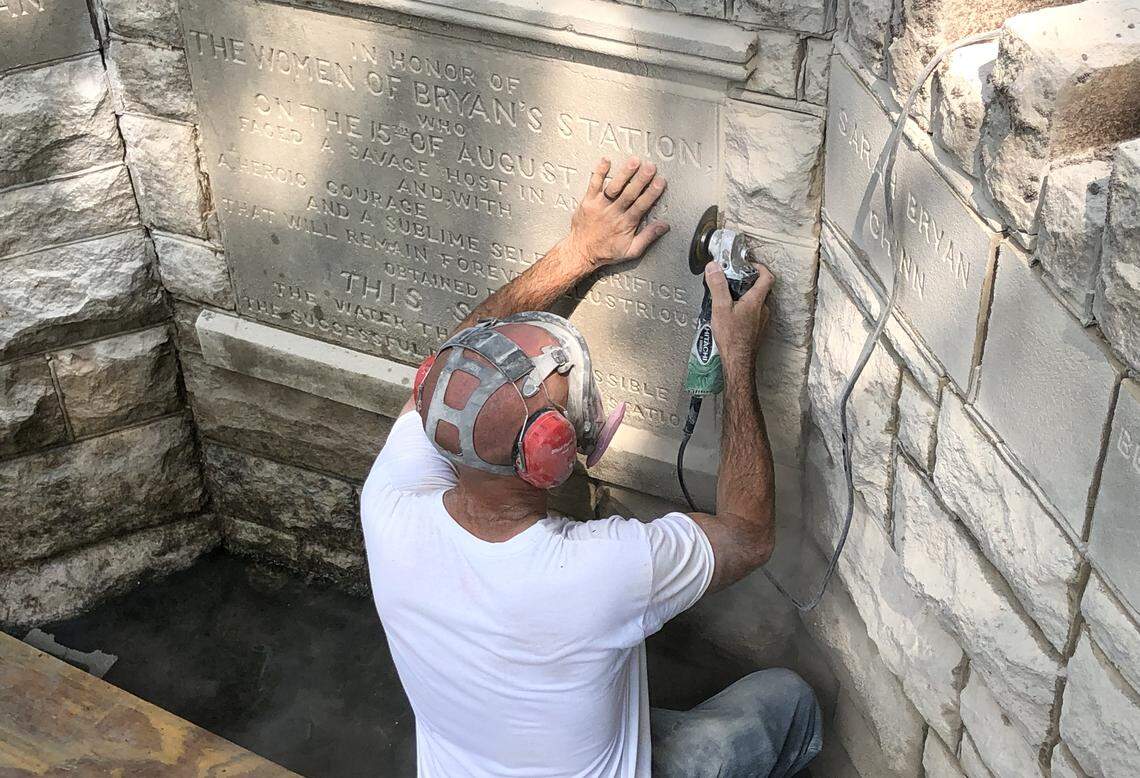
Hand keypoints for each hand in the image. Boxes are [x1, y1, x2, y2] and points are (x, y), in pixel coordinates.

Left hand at [567, 157, 669, 268]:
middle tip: (651, 167)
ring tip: (634, 161)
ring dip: (624, 174)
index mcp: (626, 224)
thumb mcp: (631, 251)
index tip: (660, 182)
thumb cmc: (606, 252)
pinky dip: (599, 172)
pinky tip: (606, 160)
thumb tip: (664, 226)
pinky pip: (594, 184)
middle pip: (630, 194)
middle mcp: (613, 213)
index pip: (642, 205)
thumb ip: (648, 237)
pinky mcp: (588, 201)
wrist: (580, 252)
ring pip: (614, 187)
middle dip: (641, 180)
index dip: (652, 193)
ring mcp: (600, 206)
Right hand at [706, 260, 773, 374]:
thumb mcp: (720, 308)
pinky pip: (754, 313)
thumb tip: (714, 267)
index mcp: (756, 300)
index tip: (749, 265)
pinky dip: (745, 309)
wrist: (738, 361)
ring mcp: (762, 320)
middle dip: (749, 281)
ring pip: (757, 302)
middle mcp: (763, 309)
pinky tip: (732, 315)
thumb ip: (718, 286)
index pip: (767, 277)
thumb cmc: (732, 338)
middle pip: (762, 288)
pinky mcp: (757, 329)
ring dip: (746, 297)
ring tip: (730, 298)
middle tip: (736, 280)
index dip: (759, 267)